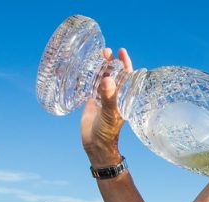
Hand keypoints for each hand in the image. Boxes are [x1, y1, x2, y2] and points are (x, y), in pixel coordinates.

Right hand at [81, 47, 132, 166]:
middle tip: (105, 51)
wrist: (95, 144)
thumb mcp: (110, 113)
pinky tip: (82, 68)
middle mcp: (113, 95)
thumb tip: (108, 79)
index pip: (127, 76)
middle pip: (113, 73)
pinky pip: (89, 85)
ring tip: (95, 55)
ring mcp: (102, 97)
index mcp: (122, 97)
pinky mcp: (91, 101)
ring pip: (101, 78)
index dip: (125, 63)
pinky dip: (86, 77)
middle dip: (110, 62)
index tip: (121, 51)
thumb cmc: (108, 131)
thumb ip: (108, 97)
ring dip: (99, 67)